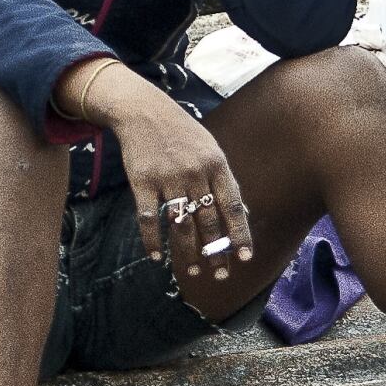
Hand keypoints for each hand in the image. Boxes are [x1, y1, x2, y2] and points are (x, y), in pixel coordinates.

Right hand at [102, 75, 256, 277]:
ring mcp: (167, 178)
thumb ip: (225, 181)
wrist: (143, 111)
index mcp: (216, 165)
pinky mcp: (141, 181)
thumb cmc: (182, 134)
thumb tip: (241, 213)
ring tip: (193, 271)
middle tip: (219, 274)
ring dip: (187, 252)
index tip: (244, 258)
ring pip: (180, 224)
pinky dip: (152, 240)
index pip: (232, 206)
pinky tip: (156, 257)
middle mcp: (194, 173)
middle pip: (208, 220)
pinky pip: (148, 217)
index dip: (239, 234)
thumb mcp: (211, 150)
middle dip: (215, 250)